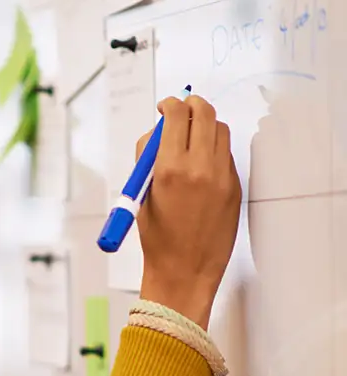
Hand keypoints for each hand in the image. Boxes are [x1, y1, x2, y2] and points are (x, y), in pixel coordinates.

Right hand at [136, 95, 241, 328]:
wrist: (185, 270)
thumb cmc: (157, 237)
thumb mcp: (141, 195)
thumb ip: (148, 158)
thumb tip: (159, 132)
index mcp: (169, 170)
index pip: (176, 116)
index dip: (170, 105)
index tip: (165, 106)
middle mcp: (199, 167)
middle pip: (204, 113)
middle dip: (191, 105)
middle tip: (183, 108)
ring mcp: (221, 176)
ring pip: (220, 129)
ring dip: (206, 124)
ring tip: (193, 135)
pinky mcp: (234, 186)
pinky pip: (226, 153)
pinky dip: (214, 148)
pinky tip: (202, 161)